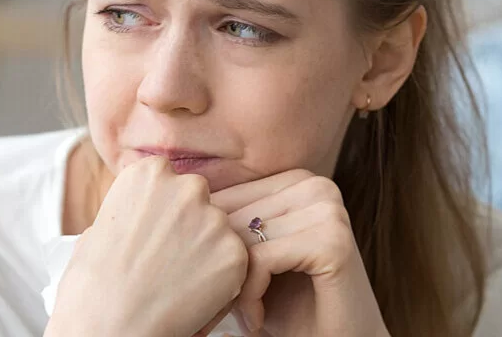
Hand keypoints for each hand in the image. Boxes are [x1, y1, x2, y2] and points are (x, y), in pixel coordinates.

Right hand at [45, 157, 247, 336]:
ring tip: (175, 282)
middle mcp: (186, 187)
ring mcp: (214, 219)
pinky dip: (219, 280)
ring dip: (205, 252)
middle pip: (198, 201)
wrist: (109, 327)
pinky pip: (233, 263)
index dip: (163, 210)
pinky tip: (191, 295)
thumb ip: (131, 211)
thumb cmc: (93, 285)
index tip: (152, 233)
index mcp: (149, 173)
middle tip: (166, 259)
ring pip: (218, 232)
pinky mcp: (234, 252)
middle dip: (188, 225)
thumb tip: (142, 215)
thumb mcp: (98, 228)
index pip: (170, 180)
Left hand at [211, 170, 389, 336]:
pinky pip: (260, 259)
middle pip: (230, 218)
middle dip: (216, 270)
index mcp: (296, 179)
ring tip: (241, 315)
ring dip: (231, 288)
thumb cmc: (286, 307)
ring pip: (241, 238)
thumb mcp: (247, 259)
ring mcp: (329, 209)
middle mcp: (316, 185)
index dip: (206, 249)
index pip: (224, 199)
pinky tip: (256, 320)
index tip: (207, 290)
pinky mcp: (333, 241)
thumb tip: (168, 199)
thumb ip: (222, 227)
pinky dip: (248, 297)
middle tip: (217, 311)